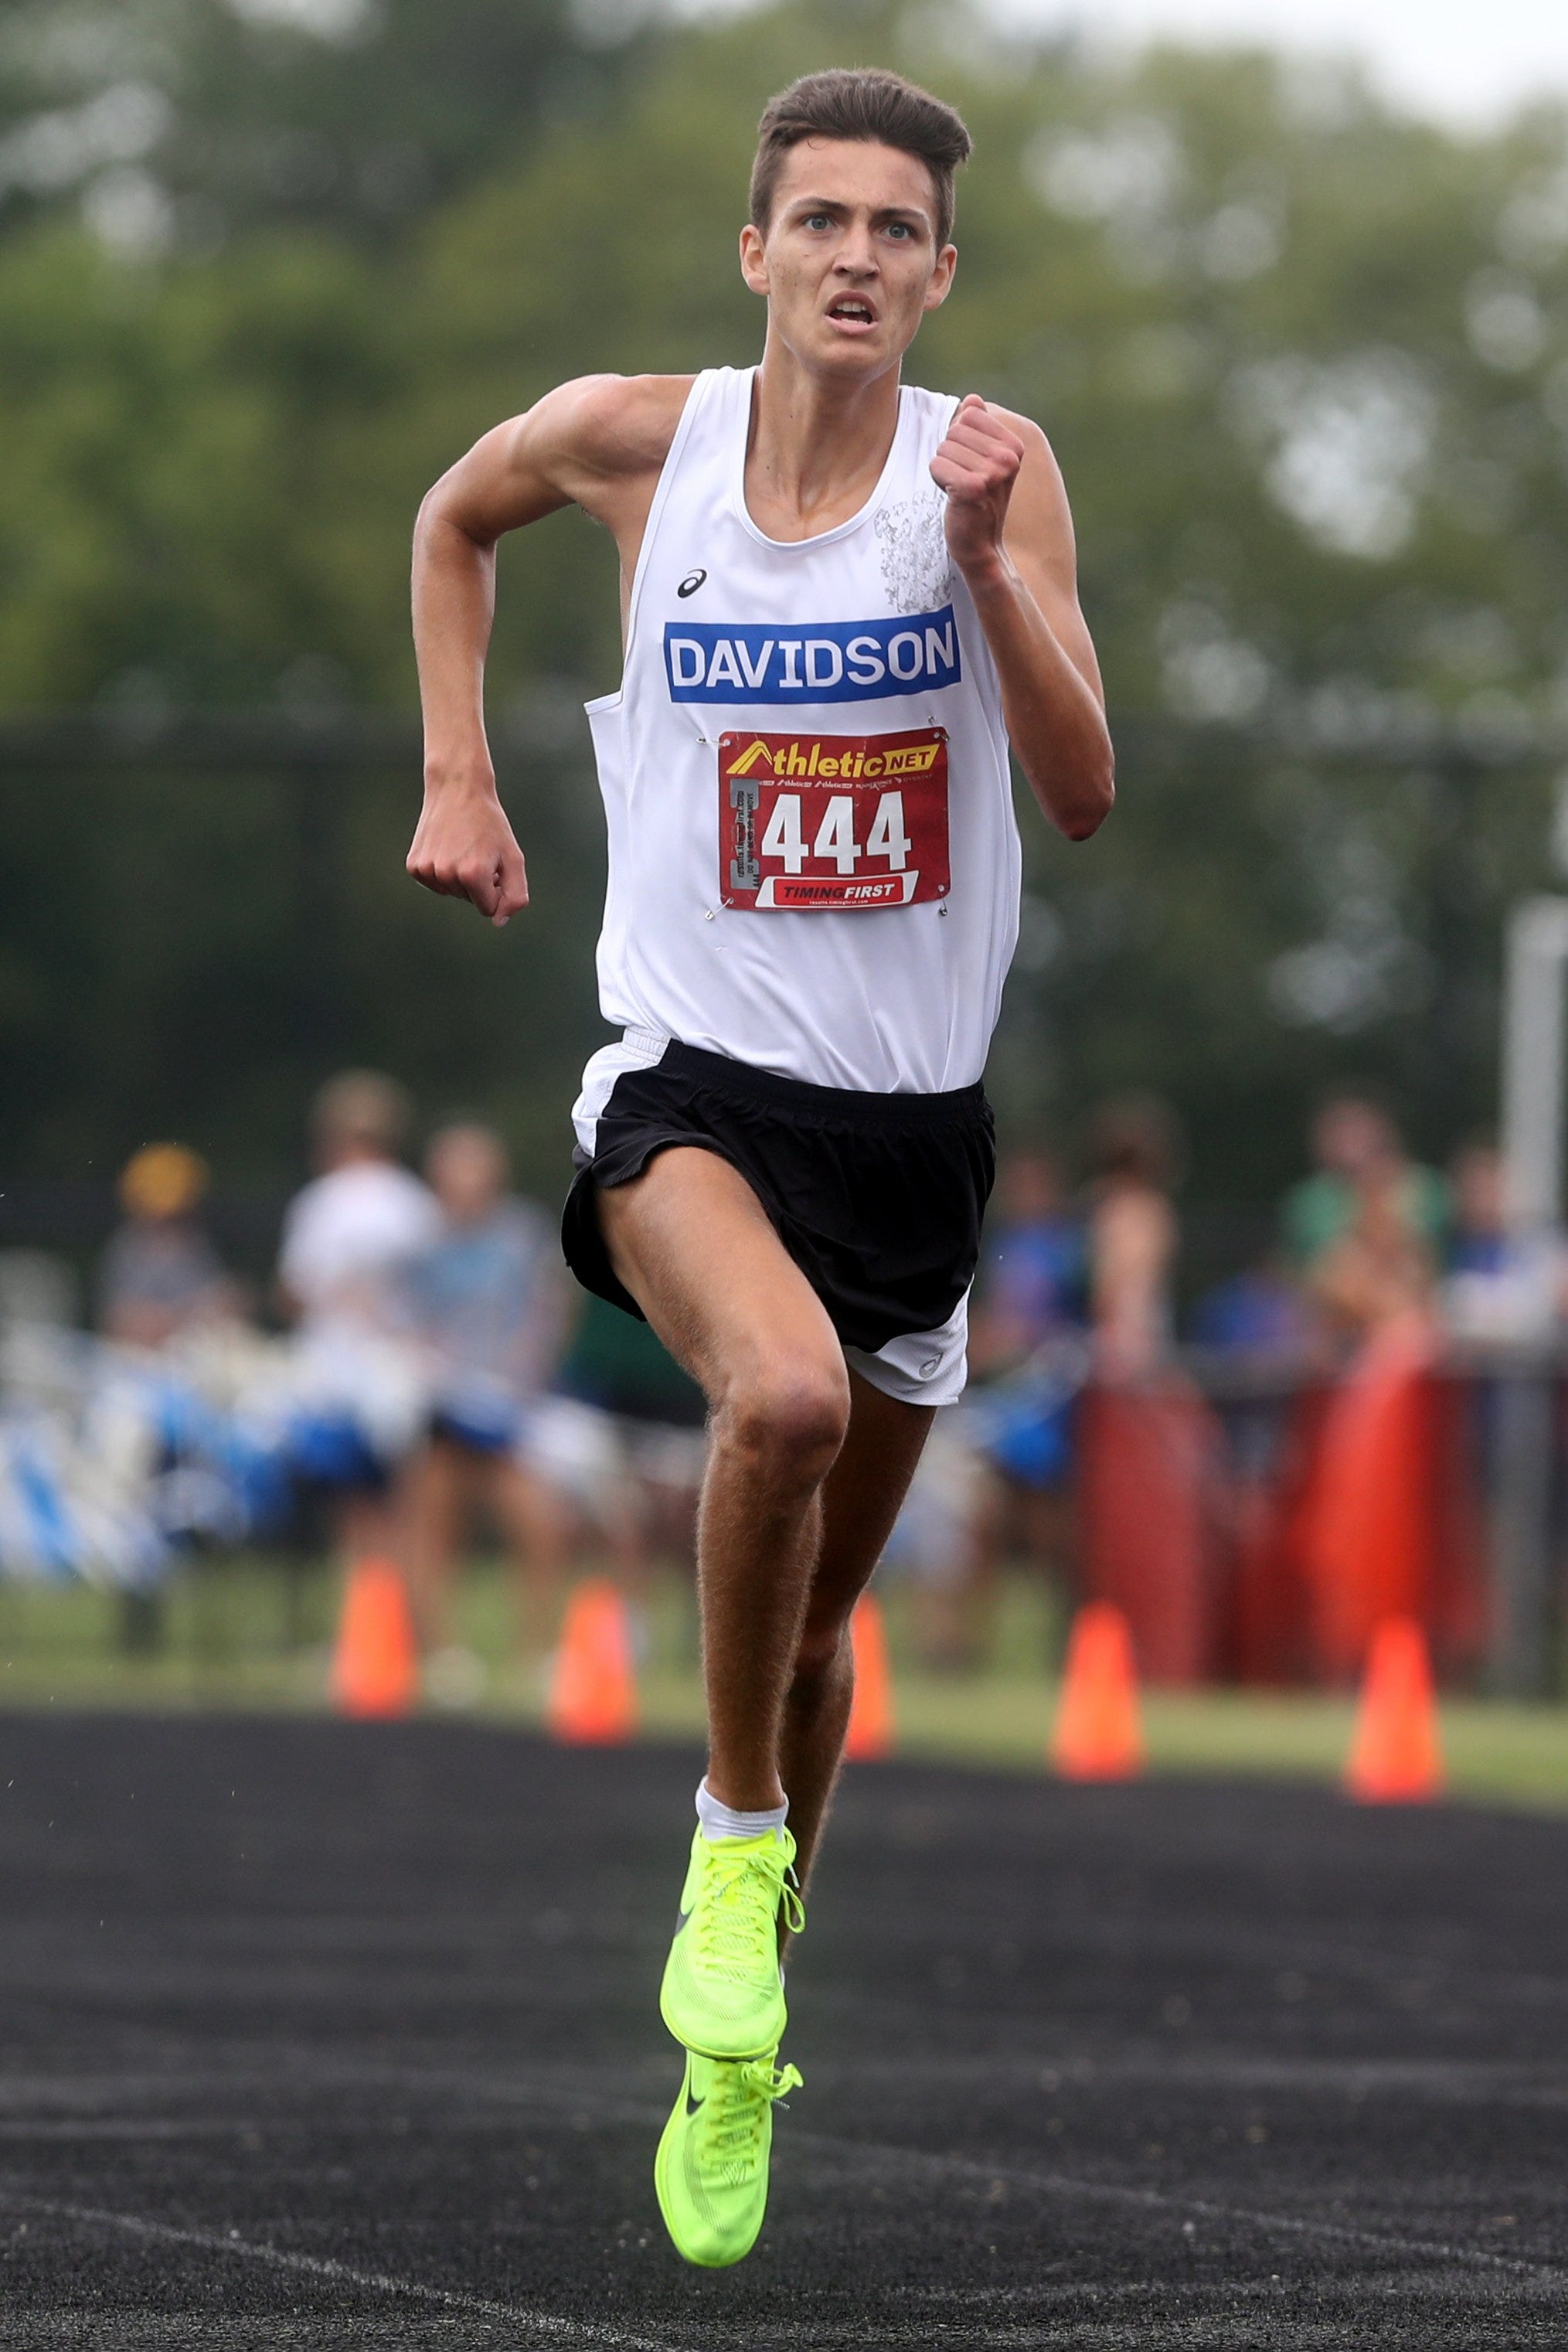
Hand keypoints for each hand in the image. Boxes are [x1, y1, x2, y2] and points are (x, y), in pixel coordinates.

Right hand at [406, 774, 529, 926]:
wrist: (457, 789)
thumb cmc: (489, 823)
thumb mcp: (513, 858)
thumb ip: (515, 895)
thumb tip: (498, 922)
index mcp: (473, 874)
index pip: (488, 908)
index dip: (495, 890)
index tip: (494, 865)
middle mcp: (447, 874)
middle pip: (468, 900)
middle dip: (477, 882)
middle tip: (477, 851)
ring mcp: (427, 870)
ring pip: (451, 893)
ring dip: (459, 877)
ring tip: (462, 848)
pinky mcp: (414, 866)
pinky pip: (434, 884)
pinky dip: (442, 873)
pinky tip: (445, 849)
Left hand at [930, 394, 1025, 581]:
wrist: (981, 545)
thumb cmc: (978, 500)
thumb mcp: (984, 460)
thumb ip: (979, 428)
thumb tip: (973, 398)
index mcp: (1014, 445)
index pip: (969, 414)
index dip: (961, 438)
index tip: (972, 464)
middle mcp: (1008, 457)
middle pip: (954, 430)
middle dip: (951, 455)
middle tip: (965, 480)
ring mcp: (993, 472)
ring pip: (943, 448)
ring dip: (944, 469)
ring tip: (961, 490)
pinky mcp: (973, 488)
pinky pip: (937, 465)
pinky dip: (938, 480)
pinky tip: (954, 497)